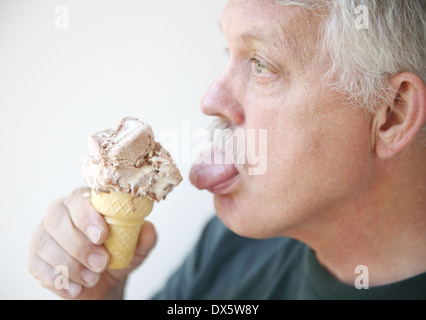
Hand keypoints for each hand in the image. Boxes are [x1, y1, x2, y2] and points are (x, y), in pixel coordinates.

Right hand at [28, 187, 156, 299]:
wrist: (103, 281)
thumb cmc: (117, 255)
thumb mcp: (135, 248)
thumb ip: (143, 238)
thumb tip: (147, 229)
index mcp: (84, 201)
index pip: (80, 200)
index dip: (88, 217)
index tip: (102, 236)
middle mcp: (60, 213)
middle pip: (57, 221)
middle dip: (80, 245)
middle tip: (101, 263)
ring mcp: (43, 235)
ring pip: (45, 244)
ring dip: (70, 265)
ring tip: (93, 278)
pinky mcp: (35, 258)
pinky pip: (37, 267)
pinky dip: (58, 281)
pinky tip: (76, 289)